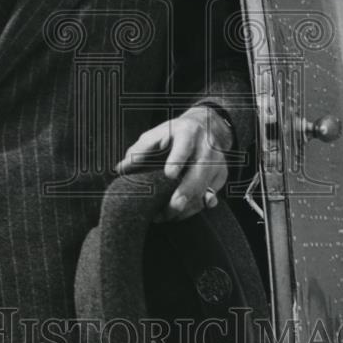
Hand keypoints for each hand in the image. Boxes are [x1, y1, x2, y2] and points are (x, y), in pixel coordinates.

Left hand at [115, 105, 232, 221]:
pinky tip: (180, 214)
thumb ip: (140, 150)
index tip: (169, 174)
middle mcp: (206, 147)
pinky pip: (210, 196)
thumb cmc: (176, 132)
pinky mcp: (221, 176)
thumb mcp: (157, 133)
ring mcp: (217, 162)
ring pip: (206, 187)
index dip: (178, 159)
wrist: (207, 126)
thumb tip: (120, 168)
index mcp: (187, 132)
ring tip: (166, 216)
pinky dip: (195, 207)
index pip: (184, 145)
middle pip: (200, 170)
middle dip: (187, 190)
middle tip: (173, 206)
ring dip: (188, 205)